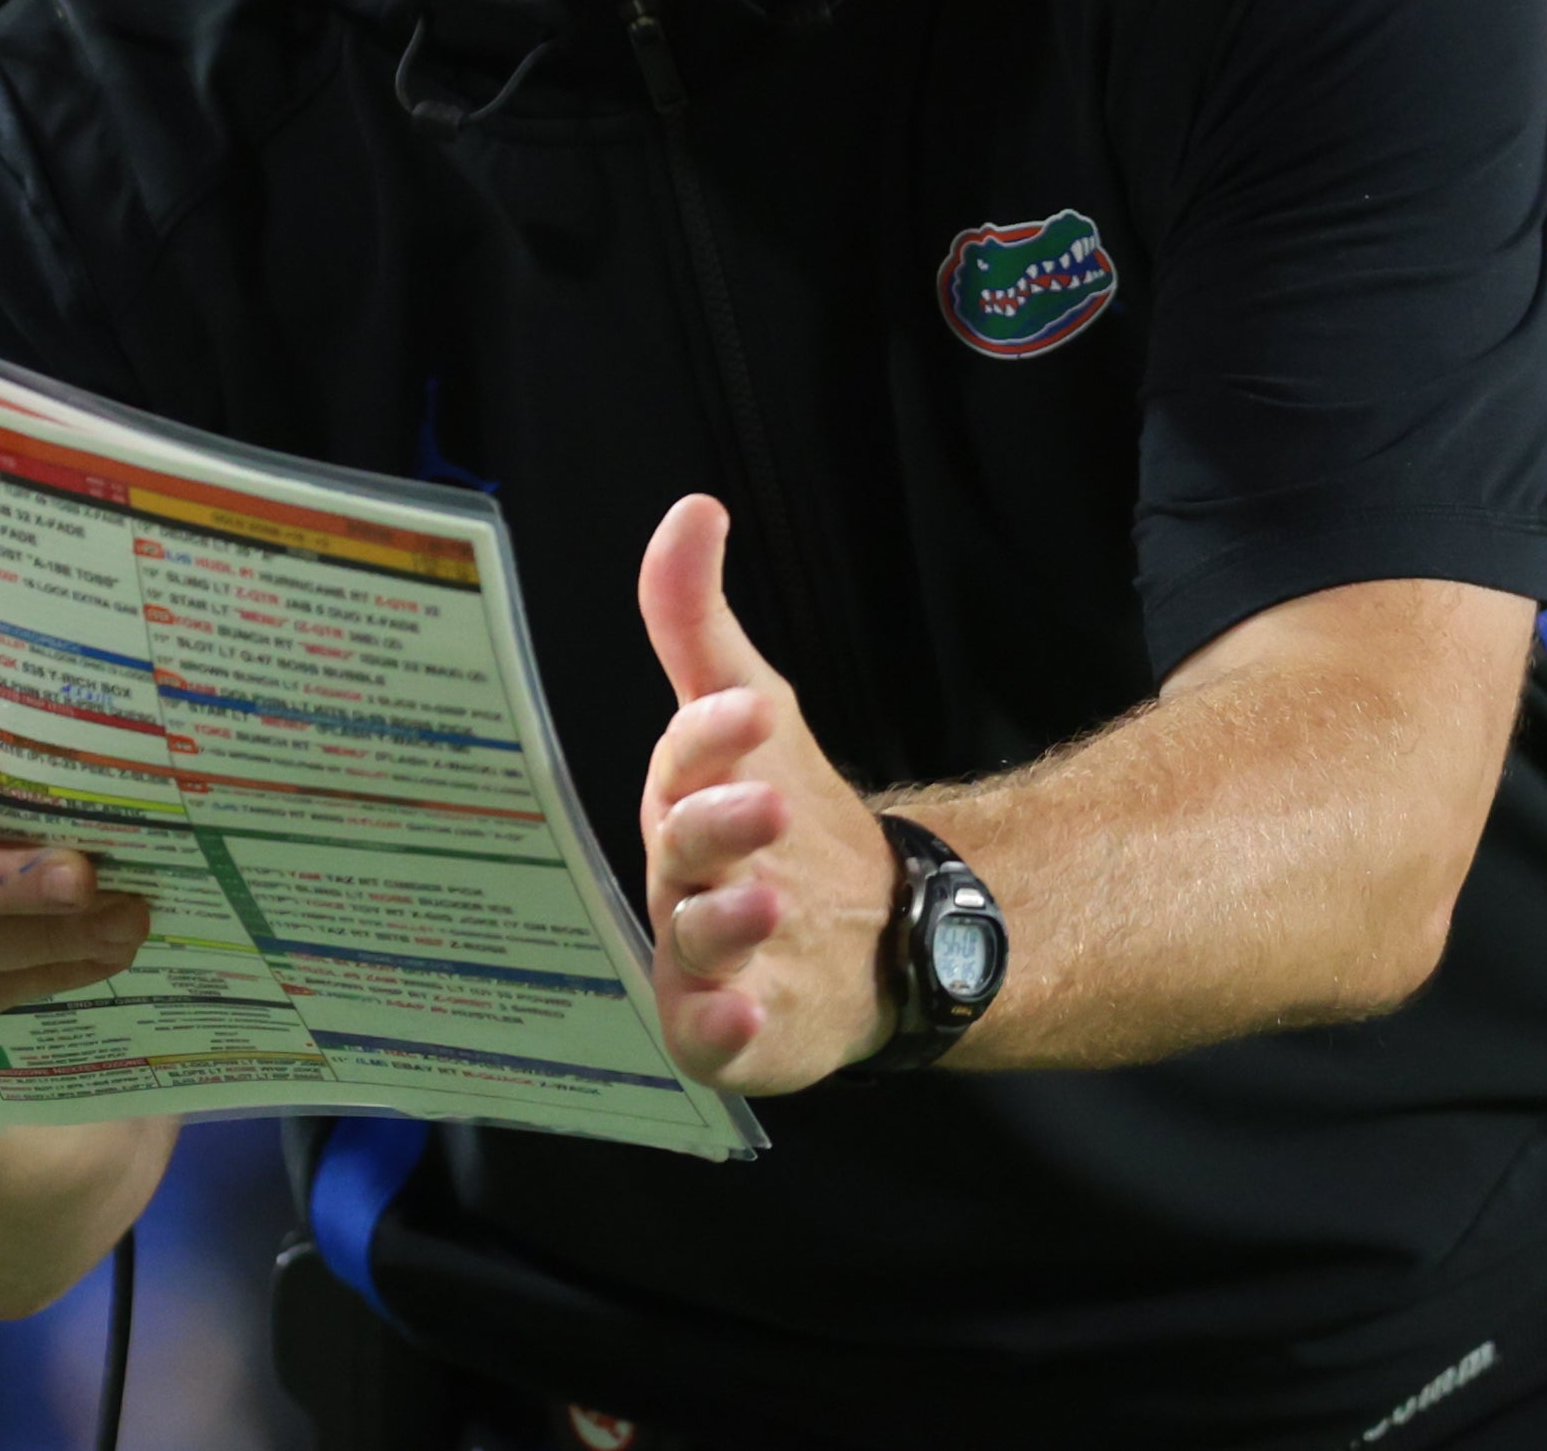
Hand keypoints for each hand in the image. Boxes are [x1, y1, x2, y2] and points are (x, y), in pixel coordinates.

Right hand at [635, 495, 900, 1091]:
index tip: (754, 709)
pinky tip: (743, 1016)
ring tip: (770, 900)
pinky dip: (719, 1029)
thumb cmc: (782, 808)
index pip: (684, 756)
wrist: (865, 924)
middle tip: (770, 803)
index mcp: (681, 793)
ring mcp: (704, 953)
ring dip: (725, 922)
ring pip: (696, 939)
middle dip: (719, 824)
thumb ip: (699, 622)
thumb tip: (692, 510)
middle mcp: (682, 874)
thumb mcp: (751, 706)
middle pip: (683, 848)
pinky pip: (707, 1036)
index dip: (712, 734)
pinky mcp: (731, 1026)